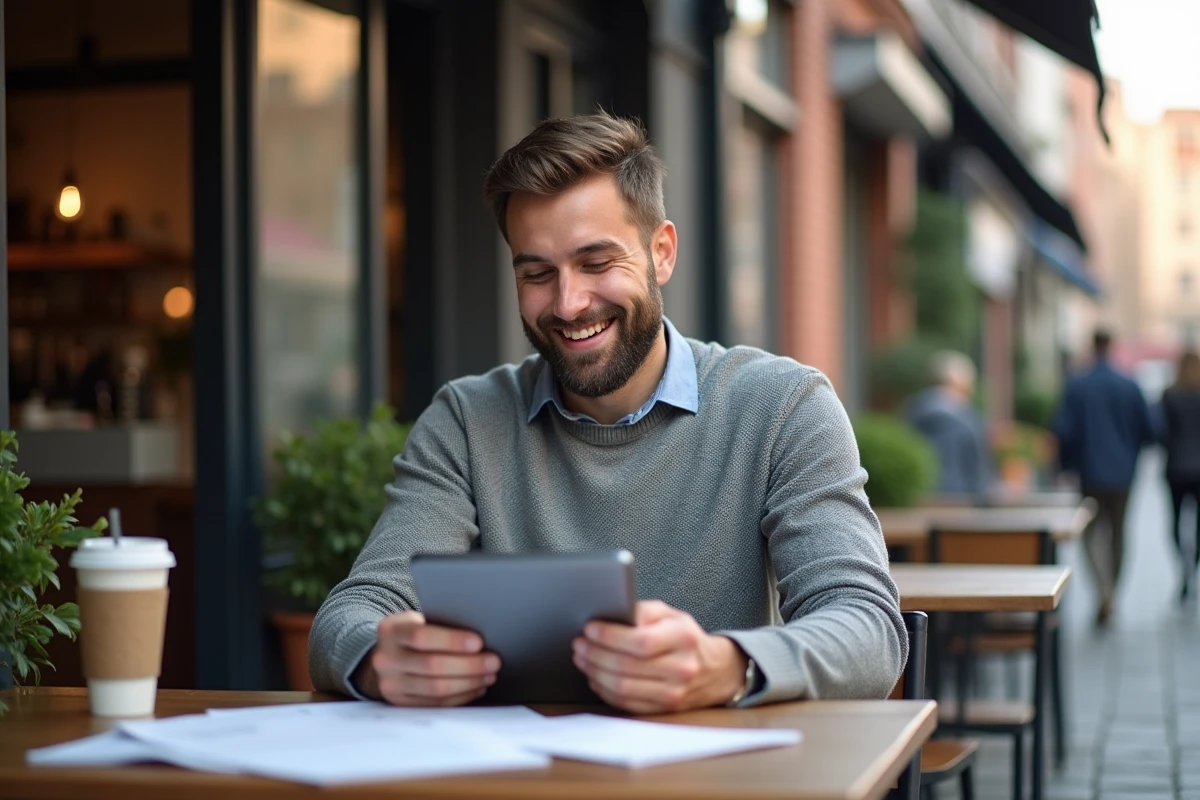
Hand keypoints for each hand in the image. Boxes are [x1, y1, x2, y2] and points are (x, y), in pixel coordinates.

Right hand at [354, 611, 500, 706]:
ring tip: (489, 675)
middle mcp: (386, 659)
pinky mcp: (400, 703)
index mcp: (391, 631)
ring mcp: (390, 684)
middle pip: (431, 665)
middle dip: (468, 665)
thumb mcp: (417, 621)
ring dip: (468, 683)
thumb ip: (439, 624)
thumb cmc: (412, 634)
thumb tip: (481, 631)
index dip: (452, 641)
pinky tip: (476, 688)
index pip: (422, 636)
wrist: (385, 656)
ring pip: (436, 688)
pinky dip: (460, 697)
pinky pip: (436, 704)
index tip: (479, 642)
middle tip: (493, 662)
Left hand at [572, 600, 749, 713]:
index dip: (610, 636)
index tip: (590, 629)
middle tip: (579, 643)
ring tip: (582, 658)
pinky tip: (594, 676)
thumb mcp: (670, 614)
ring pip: (623, 688)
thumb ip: (643, 611)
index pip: (641, 641)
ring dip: (595, 672)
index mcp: (684, 638)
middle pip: (627, 666)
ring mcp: (673, 693)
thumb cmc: (684, 638)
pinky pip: (625, 703)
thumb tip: (613, 615)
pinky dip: (604, 690)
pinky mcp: (663, 710)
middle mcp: (682, 668)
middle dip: (596, 654)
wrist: (713, 670)